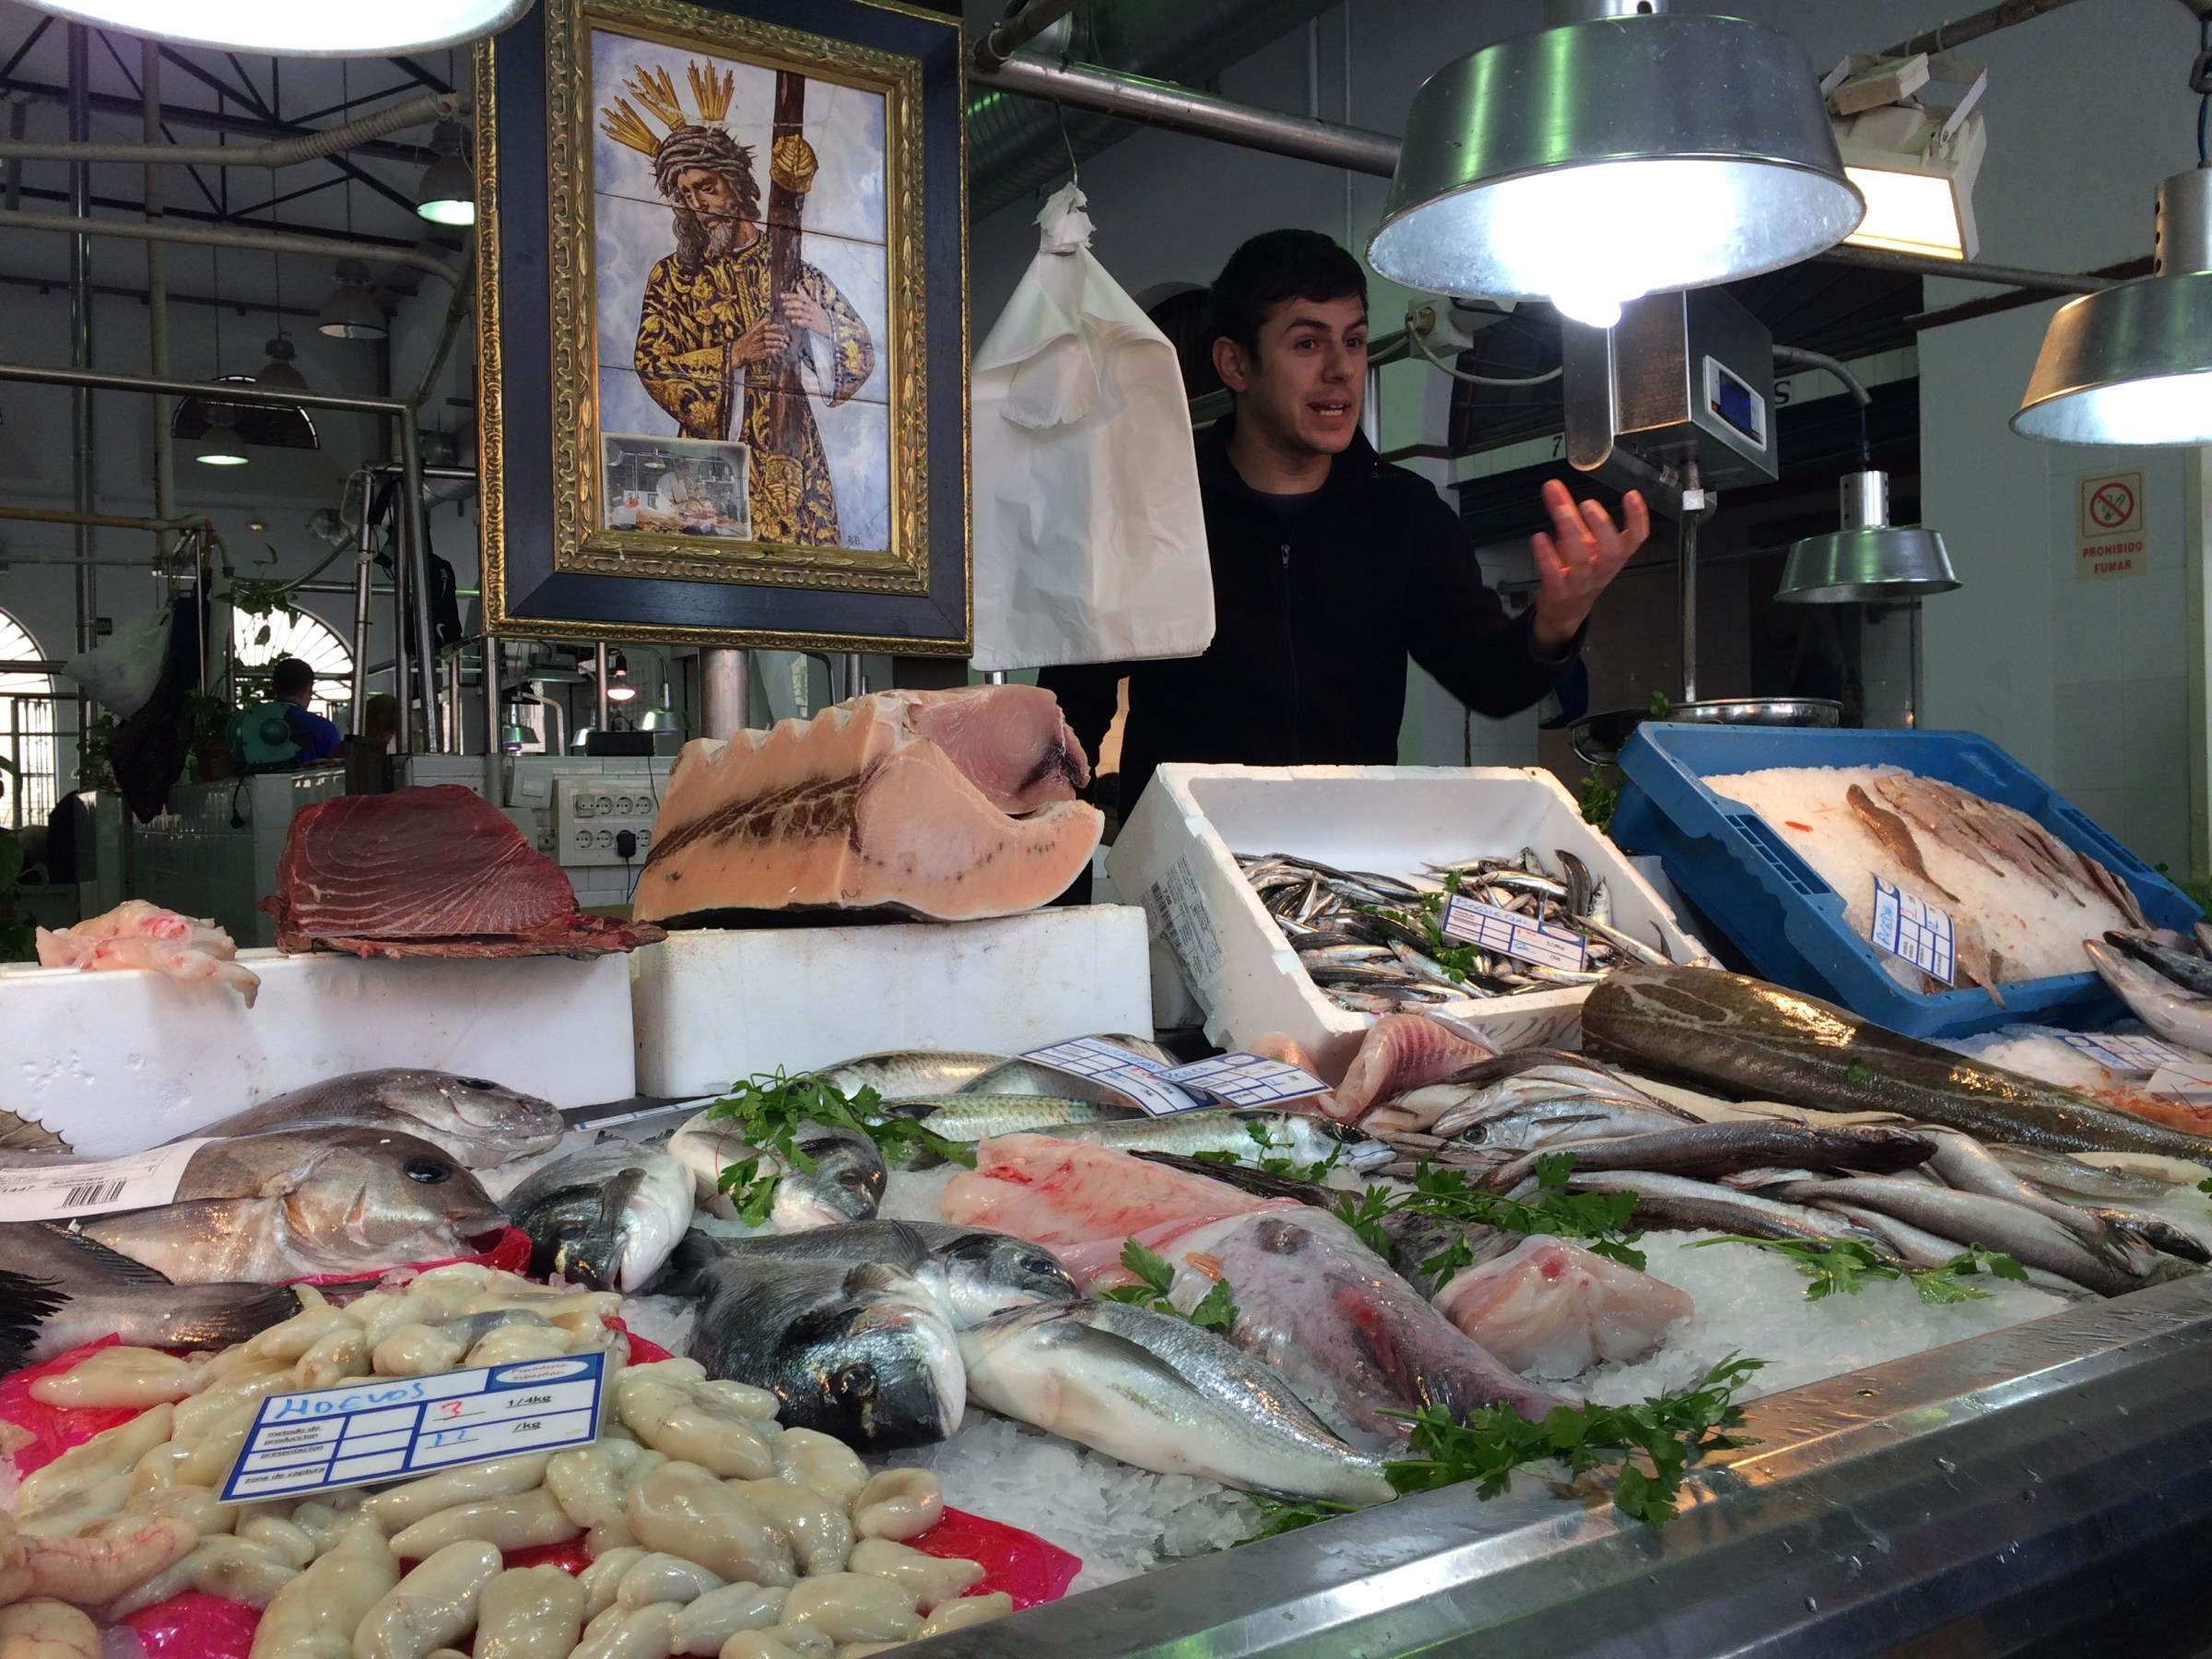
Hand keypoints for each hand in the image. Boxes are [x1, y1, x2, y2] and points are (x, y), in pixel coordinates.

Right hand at [729, 316, 790, 366]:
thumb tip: (768, 316)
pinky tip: (776, 352)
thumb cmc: (745, 342)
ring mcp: (754, 347)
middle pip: (767, 336)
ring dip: (776, 344)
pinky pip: (763, 353)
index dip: (774, 327)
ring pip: (766, 343)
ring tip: (784, 345)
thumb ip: (760, 325)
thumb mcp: (751, 332)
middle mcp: (754, 339)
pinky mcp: (754, 355)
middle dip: (778, 337)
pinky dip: (770, 352)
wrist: (735, 353)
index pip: (764, 327)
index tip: (783, 327)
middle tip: (787, 338)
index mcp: (753, 332)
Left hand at [780, 292, 832, 336]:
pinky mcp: (814, 325)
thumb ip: (805, 296)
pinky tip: (793, 322)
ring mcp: (813, 317)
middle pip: (799, 304)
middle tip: (783, 304)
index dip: (790, 296)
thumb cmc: (822, 315)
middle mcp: (812, 309)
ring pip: (801, 313)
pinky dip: (798, 322)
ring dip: (792, 312)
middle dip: (790, 303)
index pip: (800, 297)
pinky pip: (805, 323)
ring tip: (786, 313)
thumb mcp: (814, 304)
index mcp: (812, 303)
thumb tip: (798, 286)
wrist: (833, 326)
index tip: (782, 295)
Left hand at [1530, 479, 1648, 653]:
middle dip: (1601, 525)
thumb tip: (1552, 486)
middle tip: (1588, 503)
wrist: (1564, 611)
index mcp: (1614, 556)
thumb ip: (1567, 511)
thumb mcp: (1579, 540)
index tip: (1631, 494)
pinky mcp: (1559, 592)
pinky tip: (1538, 537)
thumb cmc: (1578, 570)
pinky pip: (1554, 574)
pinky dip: (1546, 555)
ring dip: (1571, 532)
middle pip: (1611, 551)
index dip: (1638, 518)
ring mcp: (1581, 583)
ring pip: (1582, 560)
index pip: (1636, 539)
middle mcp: (1602, 570)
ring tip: (1560, 510)